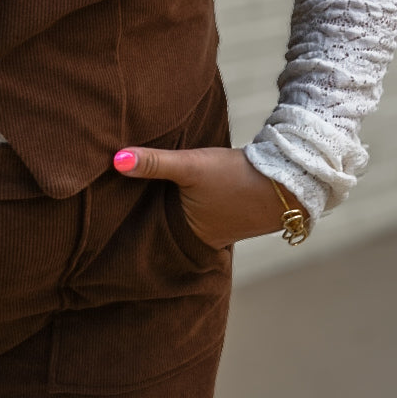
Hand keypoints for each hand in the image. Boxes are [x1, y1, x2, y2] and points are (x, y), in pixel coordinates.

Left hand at [111, 145, 305, 249]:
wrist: (291, 178)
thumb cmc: (237, 177)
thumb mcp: (192, 166)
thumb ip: (154, 163)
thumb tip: (114, 160)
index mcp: (190, 236)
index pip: (150, 236)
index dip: (130, 229)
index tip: (105, 223)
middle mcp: (205, 238)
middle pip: (166, 228)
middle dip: (147, 220)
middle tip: (114, 211)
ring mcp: (222, 226)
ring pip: (184, 218)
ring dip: (170, 209)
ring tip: (140, 198)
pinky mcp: (234, 209)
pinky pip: (201, 209)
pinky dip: (189, 202)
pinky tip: (183, 191)